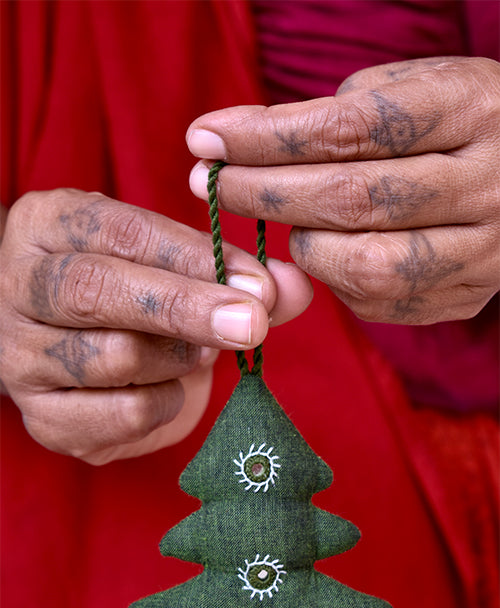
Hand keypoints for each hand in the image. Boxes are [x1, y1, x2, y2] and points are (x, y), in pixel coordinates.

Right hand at [0, 189, 311, 462]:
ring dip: (178, 358)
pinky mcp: (42, 419)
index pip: (121, 232)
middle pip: (94, 291)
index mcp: (47, 225)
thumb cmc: (137, 297)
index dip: (195, 259)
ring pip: (113, 355)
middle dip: (184, 308)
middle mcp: (16, 286)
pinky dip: (166, 404)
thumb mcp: (178, 268)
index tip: (258, 284)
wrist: (84, 355)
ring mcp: (20, 358)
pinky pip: (122, 415)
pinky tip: (170, 388)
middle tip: (251, 324)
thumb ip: (236, 275)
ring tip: (199, 353)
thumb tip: (294, 288)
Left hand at [187, 56, 499, 324]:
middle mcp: (488, 185)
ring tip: (287, 219)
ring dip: (305, 245)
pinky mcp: (467, 295)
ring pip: (367, 265)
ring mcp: (484, 251)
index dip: (267, 137)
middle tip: (208, 182)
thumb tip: (250, 148)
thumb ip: (340, 114)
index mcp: (472, 110)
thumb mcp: (413, 86)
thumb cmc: (456, 121)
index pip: (351, 128)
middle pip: (354, 199)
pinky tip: (329, 250)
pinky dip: (337, 279)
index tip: (205, 139)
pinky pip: (381, 302)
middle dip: (263, 192)